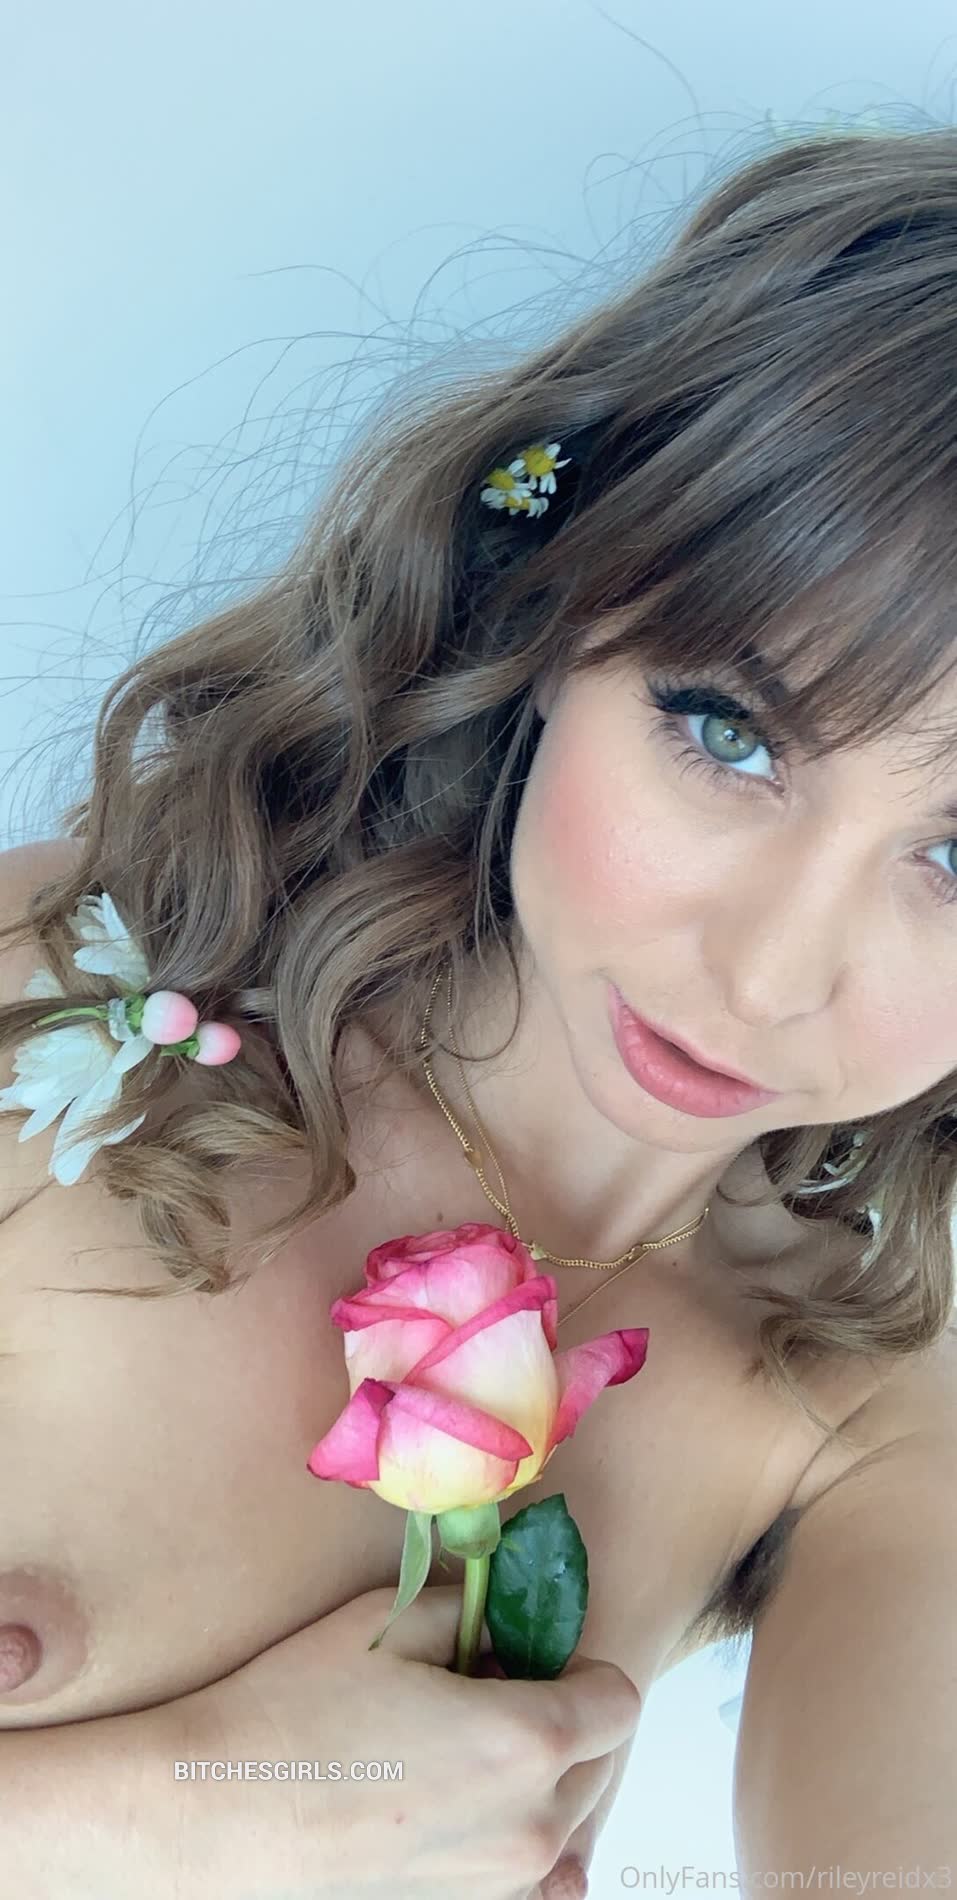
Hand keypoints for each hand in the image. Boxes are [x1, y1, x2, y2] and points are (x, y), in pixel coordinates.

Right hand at [170, 1583, 640, 1898]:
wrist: (222, 1809)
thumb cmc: (299, 1710)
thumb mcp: (392, 1622)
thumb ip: (473, 1611)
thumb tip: (502, 1621)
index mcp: (527, 1740)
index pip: (618, 1699)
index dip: (580, 1664)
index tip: (530, 1651)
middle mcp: (532, 1823)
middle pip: (598, 1760)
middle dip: (561, 1716)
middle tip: (487, 1688)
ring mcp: (500, 1880)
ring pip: (564, 1815)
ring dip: (538, 1775)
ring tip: (457, 1742)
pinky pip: (523, 1864)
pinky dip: (507, 1828)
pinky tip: (447, 1796)